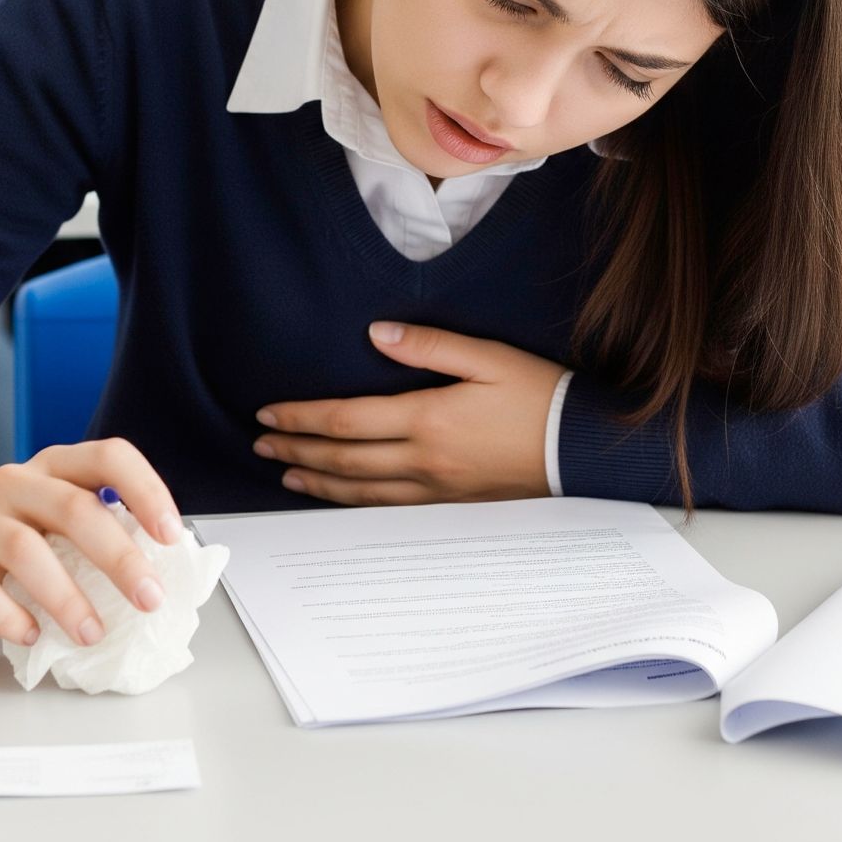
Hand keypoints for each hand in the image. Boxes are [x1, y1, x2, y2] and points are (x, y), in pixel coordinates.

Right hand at [0, 438, 182, 642]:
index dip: (145, 490)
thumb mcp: (61, 522)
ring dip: (66, 597)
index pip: (108, 457)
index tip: (171, 535)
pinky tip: (33, 635)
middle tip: (149, 599)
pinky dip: (8, 615)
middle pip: (74, 508)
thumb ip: (103, 531)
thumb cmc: (19, 538)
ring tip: (91, 633)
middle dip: (119, 557)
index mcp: (57, 465)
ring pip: (25, 549)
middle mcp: (18, 482)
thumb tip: (161, 575)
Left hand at [252, 322, 563, 504]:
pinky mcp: (452, 502)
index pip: (347, 420)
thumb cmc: (540, 396)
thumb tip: (376, 334)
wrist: (581, 448)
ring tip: (286, 472)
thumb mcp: (489, 357)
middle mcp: (425, 460)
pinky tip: (340, 497)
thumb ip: (431, 345)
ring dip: (317, 481)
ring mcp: (437, 487)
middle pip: (344, 460)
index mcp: (429, 419)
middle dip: (297, 450)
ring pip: (361, 491)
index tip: (268, 413)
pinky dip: (354, 502)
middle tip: (260, 445)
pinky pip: (389, 507)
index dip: (303, 417)